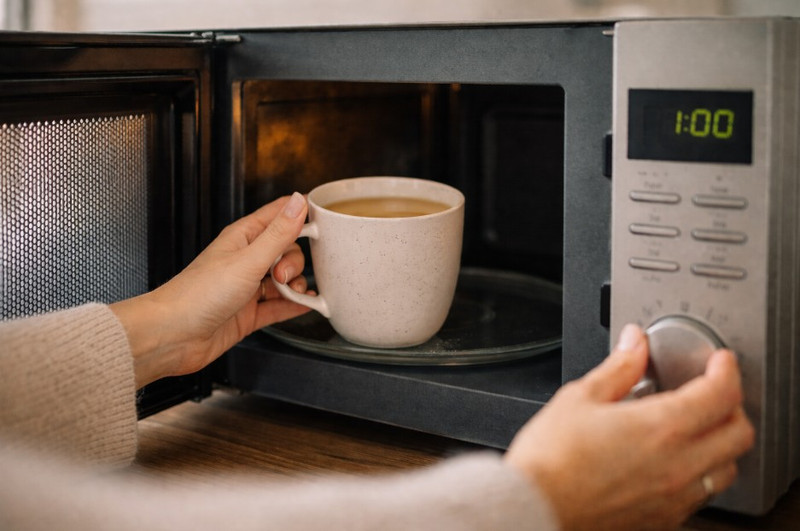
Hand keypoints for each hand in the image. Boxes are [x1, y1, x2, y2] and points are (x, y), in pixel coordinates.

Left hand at [111, 192, 312, 388]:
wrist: (173, 336)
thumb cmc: (197, 294)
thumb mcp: (248, 260)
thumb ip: (278, 233)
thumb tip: (298, 202)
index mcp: (242, 238)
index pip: (278, 215)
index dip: (301, 215)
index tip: (323, 224)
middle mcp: (245, 260)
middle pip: (286, 251)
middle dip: (295, 263)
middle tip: (284, 276)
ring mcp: (246, 287)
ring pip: (284, 280)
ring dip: (296, 286)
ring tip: (293, 294)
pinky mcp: (248, 313)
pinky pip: (279, 306)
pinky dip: (294, 306)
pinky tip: (305, 306)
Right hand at [504, 324, 754, 529]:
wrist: (534, 509)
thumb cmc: (550, 459)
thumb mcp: (580, 397)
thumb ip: (618, 367)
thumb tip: (634, 343)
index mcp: (661, 427)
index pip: (721, 393)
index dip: (726, 369)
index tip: (719, 362)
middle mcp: (678, 465)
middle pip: (739, 432)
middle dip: (732, 404)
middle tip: (713, 390)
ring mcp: (674, 497)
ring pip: (728, 468)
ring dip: (721, 442)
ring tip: (697, 427)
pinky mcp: (663, 519)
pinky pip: (703, 494)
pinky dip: (702, 472)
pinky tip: (675, 461)